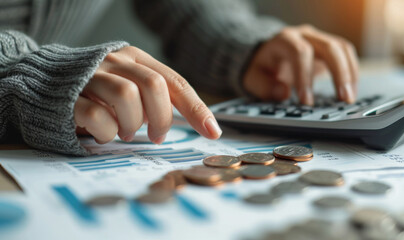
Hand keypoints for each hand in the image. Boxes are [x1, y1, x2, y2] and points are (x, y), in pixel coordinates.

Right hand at [74, 46, 221, 143]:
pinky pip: (97, 115)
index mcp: (135, 58)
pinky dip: (107, 131)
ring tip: (126, 132)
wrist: (45, 82)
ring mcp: (91, 76)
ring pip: (126, 96)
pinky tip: (104, 133)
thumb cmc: (98, 89)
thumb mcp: (129, 84)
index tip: (213, 132)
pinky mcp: (70, 96)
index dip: (196, 108)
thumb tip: (192, 121)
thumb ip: (155, 96)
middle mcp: (115, 62)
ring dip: (132, 123)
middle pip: (153, 86)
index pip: (174, 82)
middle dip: (161, 117)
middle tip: (157, 135)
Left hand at [243, 25, 358, 104]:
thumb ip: (264, 87)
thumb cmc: (261, 66)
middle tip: (342, 98)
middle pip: (330, 47)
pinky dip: (351, 73)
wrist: (267, 54)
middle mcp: (305, 35)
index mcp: (284, 40)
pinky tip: (350, 91)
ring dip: (350, 74)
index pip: (300, 53)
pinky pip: (346, 55)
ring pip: (343, 49)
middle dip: (339, 73)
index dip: (305, 77)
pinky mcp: (329, 48)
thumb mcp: (253, 78)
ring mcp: (319, 39)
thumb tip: (284, 93)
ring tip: (349, 98)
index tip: (306, 101)